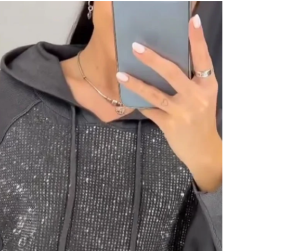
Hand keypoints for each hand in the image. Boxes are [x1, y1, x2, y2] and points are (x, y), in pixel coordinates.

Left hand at [116, 14, 221, 192]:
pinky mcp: (170, 125)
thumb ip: (190, 82)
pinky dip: (139, 103)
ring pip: (155, 94)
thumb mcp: (203, 98)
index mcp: (208, 86)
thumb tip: (164, 64)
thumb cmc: (201, 121)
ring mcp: (182, 112)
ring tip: (121, 74)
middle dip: (153, 59)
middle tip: (136, 47)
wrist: (203, 151)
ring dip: (136, 83)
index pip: (203, 58)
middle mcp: (196, 97)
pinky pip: (150, 110)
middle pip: (173, 73)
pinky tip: (127, 96)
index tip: (190, 21)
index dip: (197, 40)